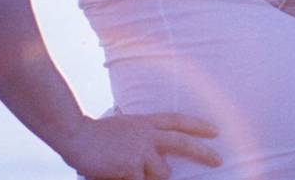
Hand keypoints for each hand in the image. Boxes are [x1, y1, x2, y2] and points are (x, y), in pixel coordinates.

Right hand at [59, 112, 222, 179]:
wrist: (76, 135)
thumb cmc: (98, 134)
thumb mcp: (126, 127)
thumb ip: (144, 136)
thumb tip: (162, 156)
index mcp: (145, 121)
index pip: (177, 121)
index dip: (197, 125)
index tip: (215, 131)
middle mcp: (147, 134)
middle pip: (182, 143)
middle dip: (203, 152)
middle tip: (218, 160)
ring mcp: (141, 151)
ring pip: (161, 173)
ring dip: (149, 176)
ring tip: (127, 167)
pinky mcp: (132, 168)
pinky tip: (118, 173)